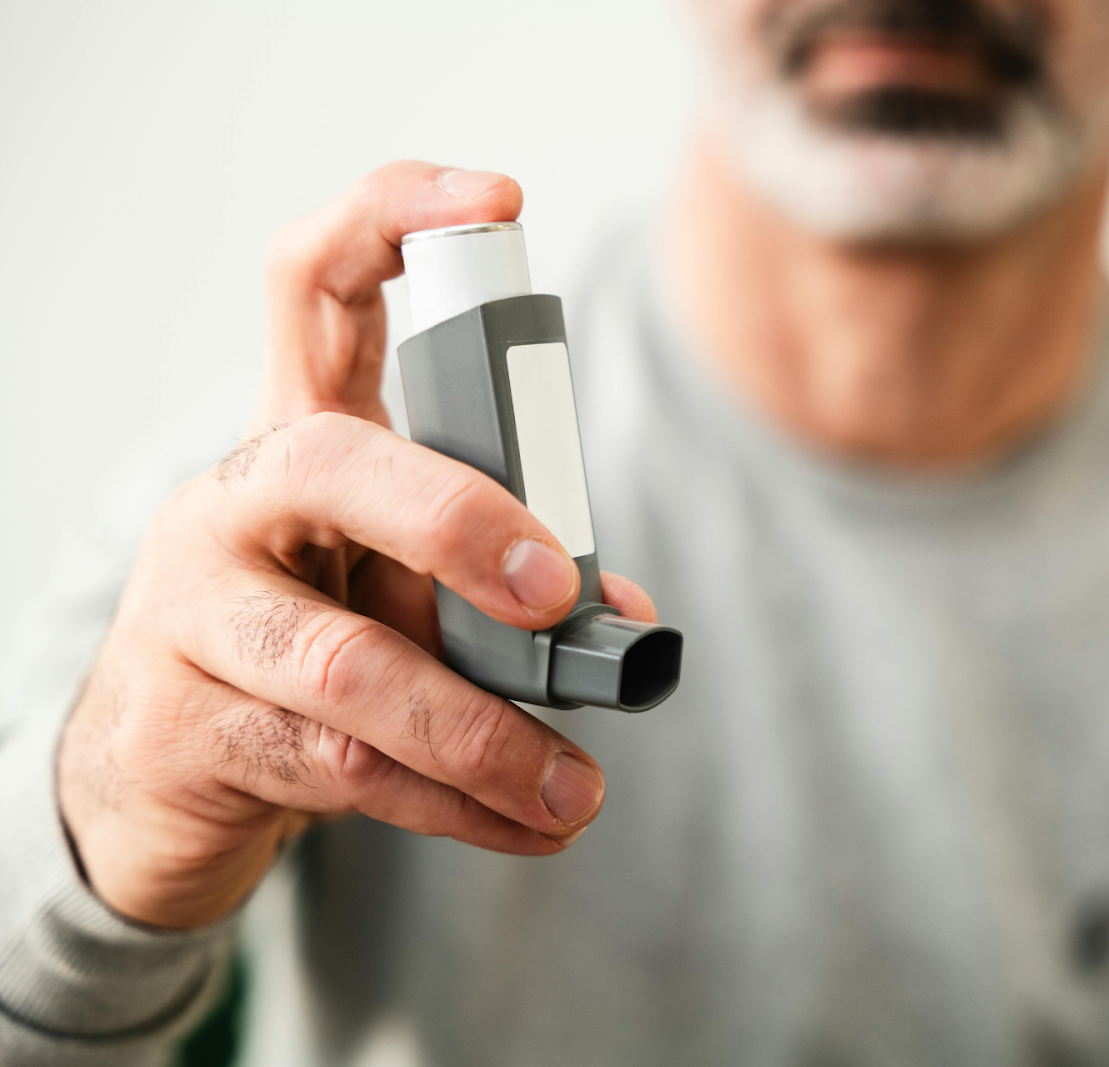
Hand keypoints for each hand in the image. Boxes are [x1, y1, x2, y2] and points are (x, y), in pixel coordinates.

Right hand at [57, 161, 653, 928]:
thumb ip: (498, 584)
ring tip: (576, 792)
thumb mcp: (398, 590)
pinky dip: (454, 804)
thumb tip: (623, 618)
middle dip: (457, 522)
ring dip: (483, 734)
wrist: (160, 782)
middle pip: (333, 464)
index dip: (392, 218)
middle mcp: (235, 507)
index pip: (313, 284)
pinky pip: (342, 770)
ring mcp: (193, 617)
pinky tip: (522, 826)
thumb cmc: (307, 650)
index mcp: (299, 441)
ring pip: (347, 664)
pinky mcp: (190, 730)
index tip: (498, 205)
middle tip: (558, 595)